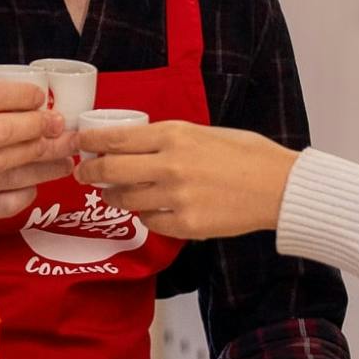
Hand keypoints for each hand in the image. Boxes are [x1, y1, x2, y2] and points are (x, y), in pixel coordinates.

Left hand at [73, 121, 296, 239]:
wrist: (279, 187)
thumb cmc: (247, 154)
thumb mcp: (204, 132)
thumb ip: (168, 139)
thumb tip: (133, 145)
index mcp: (175, 135)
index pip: (117, 138)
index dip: (91, 141)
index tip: (79, 142)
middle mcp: (170, 165)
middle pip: (110, 170)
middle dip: (90, 172)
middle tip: (84, 173)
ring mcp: (176, 198)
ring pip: (126, 199)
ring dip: (114, 196)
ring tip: (114, 193)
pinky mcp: (186, 225)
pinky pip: (149, 221)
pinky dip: (146, 215)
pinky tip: (152, 209)